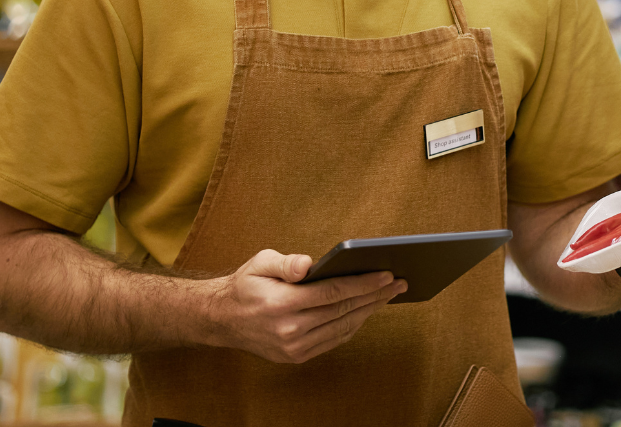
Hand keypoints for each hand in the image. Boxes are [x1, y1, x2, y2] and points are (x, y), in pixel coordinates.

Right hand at [208, 249, 406, 363]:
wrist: (222, 320)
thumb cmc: (245, 285)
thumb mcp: (259, 263)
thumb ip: (285, 262)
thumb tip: (309, 264)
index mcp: (281, 304)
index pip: (333, 293)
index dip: (363, 283)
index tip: (386, 274)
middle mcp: (289, 330)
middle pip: (343, 311)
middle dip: (374, 296)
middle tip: (398, 283)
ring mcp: (294, 348)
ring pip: (342, 328)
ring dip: (368, 311)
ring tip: (387, 295)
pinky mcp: (296, 357)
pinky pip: (333, 340)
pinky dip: (352, 325)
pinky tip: (365, 311)